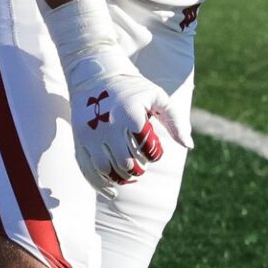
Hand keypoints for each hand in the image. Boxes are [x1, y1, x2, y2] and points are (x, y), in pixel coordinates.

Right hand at [64, 40, 188, 188]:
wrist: (96, 75)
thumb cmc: (134, 88)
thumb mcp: (158, 98)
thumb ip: (176, 121)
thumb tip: (188, 146)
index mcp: (130, 115)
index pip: (147, 149)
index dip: (154, 154)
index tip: (153, 149)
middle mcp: (108, 126)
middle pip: (126, 163)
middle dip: (138, 170)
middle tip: (141, 164)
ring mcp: (90, 134)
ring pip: (105, 170)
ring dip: (120, 178)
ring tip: (129, 175)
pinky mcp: (78, 140)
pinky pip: (86, 169)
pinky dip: (98, 184)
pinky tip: (111, 192)